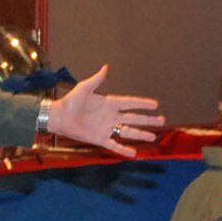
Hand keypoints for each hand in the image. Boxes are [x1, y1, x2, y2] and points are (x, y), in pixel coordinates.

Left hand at [48, 64, 163, 155]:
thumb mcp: (84, 88)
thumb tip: (106, 67)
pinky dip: (124, 149)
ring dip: (141, 134)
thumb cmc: (70, 101)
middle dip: (148, 120)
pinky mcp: (100, 139)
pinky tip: (134, 153)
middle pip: (134, 118)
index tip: (156, 104)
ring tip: (154, 137)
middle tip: (162, 121)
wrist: (59, 117)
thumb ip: (97, 79)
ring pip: (128, 132)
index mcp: (109, 103)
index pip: (130, 103)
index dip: (143, 104)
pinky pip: (115, 145)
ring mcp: (107, 128)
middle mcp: (111, 116)